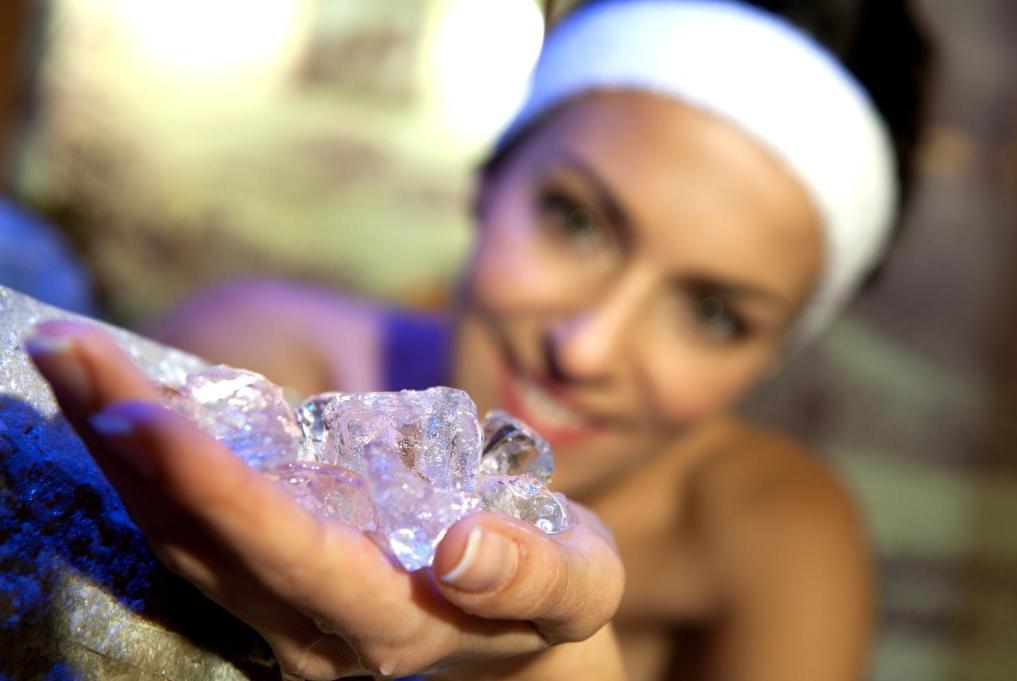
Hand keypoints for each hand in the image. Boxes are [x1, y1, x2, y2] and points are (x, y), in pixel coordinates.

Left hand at [27, 320, 625, 678]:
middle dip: (129, 445)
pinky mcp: (259, 579)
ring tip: (66, 355)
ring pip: (172, 536)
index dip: (214, 488)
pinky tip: (108, 396)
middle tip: (64, 347)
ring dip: (113, 446)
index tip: (144, 414)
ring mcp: (272, 610)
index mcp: (386, 623)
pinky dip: (139, 460)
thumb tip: (460, 547)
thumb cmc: (550, 590)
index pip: (286, 555)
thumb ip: (534, 576)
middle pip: (198, 541)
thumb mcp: (580, 585)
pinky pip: (183, 525)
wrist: (507, 629)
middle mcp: (306, 629)